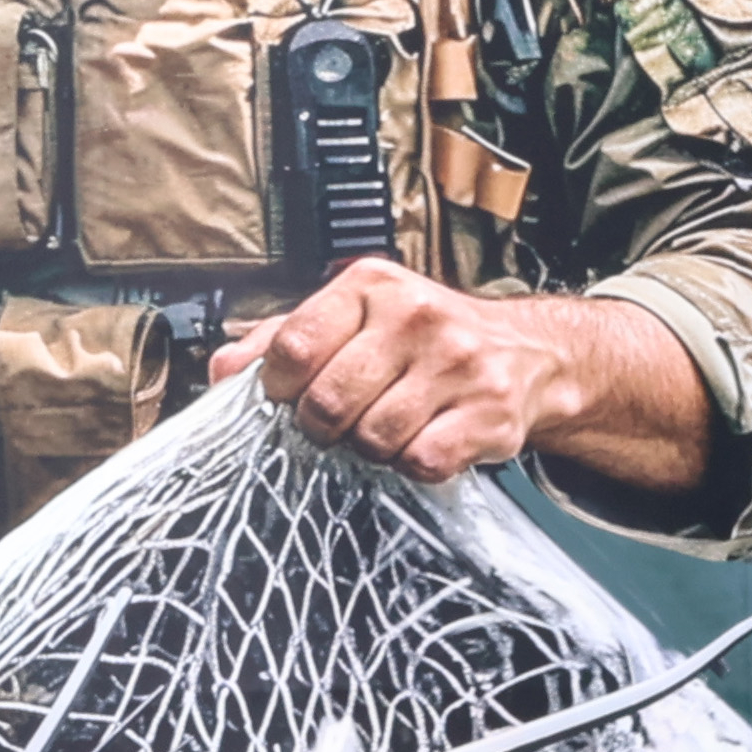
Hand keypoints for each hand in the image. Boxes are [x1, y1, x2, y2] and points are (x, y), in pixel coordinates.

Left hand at [211, 263, 700, 492]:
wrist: (530, 353)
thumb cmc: (427, 340)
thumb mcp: (355, 320)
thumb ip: (284, 340)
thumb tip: (220, 371)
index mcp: (371, 285)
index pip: (293, 346)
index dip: (278, 388)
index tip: (290, 397)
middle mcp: (415, 315)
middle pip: (327, 403)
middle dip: (323, 427)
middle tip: (341, 422)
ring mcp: (456, 363)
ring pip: (372, 437)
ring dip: (370, 448)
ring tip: (387, 428)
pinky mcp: (488, 412)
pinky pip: (421, 461)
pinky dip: (413, 465)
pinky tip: (424, 442)